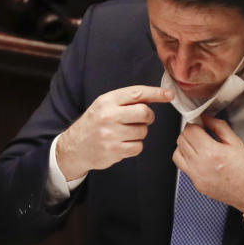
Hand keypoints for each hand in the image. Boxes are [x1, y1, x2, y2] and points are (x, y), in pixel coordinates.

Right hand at [56, 85, 173, 180]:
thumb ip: (126, 100)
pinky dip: (134, 146)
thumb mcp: (104, 106)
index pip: (137, 93)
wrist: (74, 147)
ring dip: (139, 133)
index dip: (156, 93)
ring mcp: (110, 134)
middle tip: (141, 120)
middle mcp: (108, 116)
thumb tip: (156, 95)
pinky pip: (138, 147)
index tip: (169, 94)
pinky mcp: (114, 151)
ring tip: (125, 133)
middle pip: (144, 113)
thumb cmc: (94, 124)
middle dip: (148, 117)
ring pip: (143, 131)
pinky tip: (123, 144)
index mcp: (106, 101)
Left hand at [173, 115, 243, 211]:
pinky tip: (202, 158)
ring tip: (198, 145)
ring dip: (185, 147)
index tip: (200, 122)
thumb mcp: (237, 142)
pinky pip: (185, 168)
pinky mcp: (197, 185)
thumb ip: (219, 127)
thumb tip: (206, 119)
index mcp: (211, 153)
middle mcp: (200, 166)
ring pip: (177, 155)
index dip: (194, 123)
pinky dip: (189, 160)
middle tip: (200, 132)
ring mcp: (197, 177)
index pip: (190, 131)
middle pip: (181, 141)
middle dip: (189, 133)